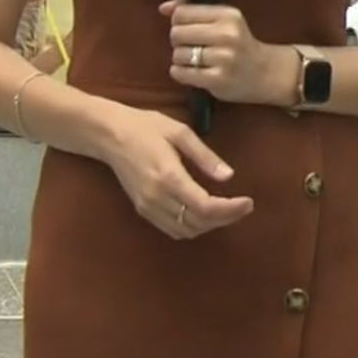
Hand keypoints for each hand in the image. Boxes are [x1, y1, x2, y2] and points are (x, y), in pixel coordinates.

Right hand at [98, 106, 253, 239]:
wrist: (108, 135)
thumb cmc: (145, 127)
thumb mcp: (180, 132)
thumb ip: (205, 157)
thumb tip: (229, 177)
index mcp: (169, 177)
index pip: (206, 207)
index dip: (231, 210)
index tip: (249, 202)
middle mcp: (157, 198)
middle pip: (198, 223)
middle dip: (226, 218)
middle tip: (244, 206)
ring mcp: (147, 207)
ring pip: (186, 231)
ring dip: (210, 225)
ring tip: (228, 210)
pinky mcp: (142, 209)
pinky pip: (172, 228)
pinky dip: (192, 227)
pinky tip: (204, 214)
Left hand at [161, 0, 286, 104]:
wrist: (265, 72)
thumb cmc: (239, 43)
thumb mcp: (223, 20)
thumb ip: (193, 9)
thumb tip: (164, 8)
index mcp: (228, 15)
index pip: (182, 13)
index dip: (179, 21)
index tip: (189, 28)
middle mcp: (227, 34)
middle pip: (177, 33)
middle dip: (179, 41)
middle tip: (192, 46)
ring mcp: (223, 58)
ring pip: (178, 54)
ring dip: (181, 59)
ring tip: (195, 61)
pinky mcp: (218, 79)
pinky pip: (182, 73)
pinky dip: (181, 73)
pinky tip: (193, 72)